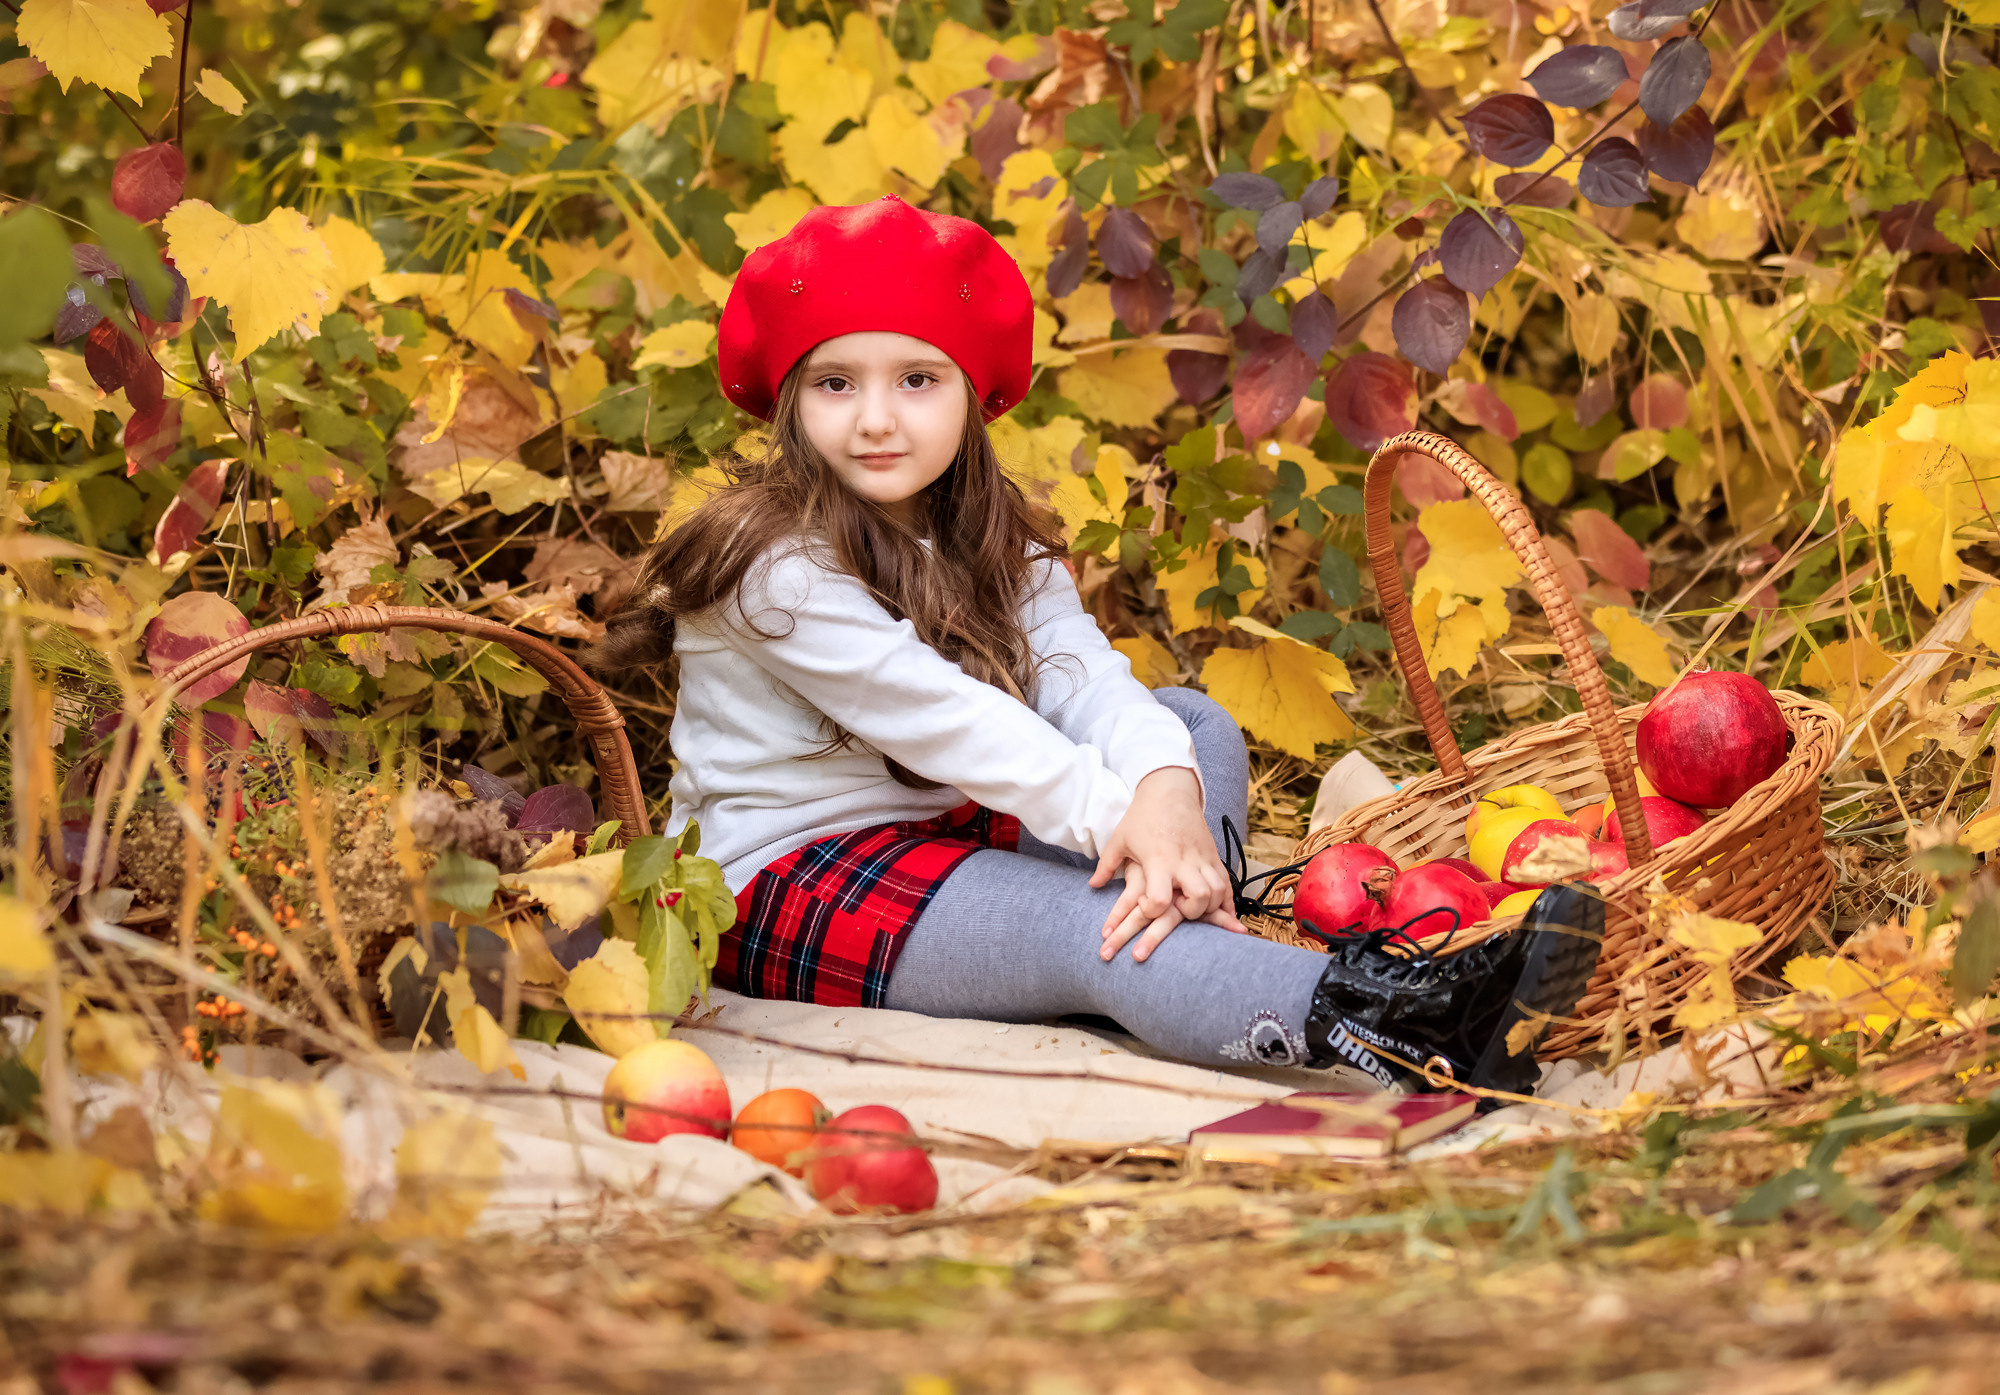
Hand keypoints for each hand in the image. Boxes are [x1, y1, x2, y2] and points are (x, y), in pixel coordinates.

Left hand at [1091, 767, 1244, 962]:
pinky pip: (1227, 881)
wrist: (1169, 791)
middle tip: (1178, 909)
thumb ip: (1107, 865)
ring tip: (1195, 907)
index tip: (1146, 906)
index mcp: (1158, 860)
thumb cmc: (1141, 817)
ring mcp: (1202, 858)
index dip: (1152, 910)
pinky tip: (1224, 912)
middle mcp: (1183, 862)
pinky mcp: (1213, 855)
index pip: (1159, 899)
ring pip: (1217, 890)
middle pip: (1198, 897)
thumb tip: (1093, 885)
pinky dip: (1227, 899)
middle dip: (1190, 912)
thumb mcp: (1120, 840)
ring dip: (1209, 905)